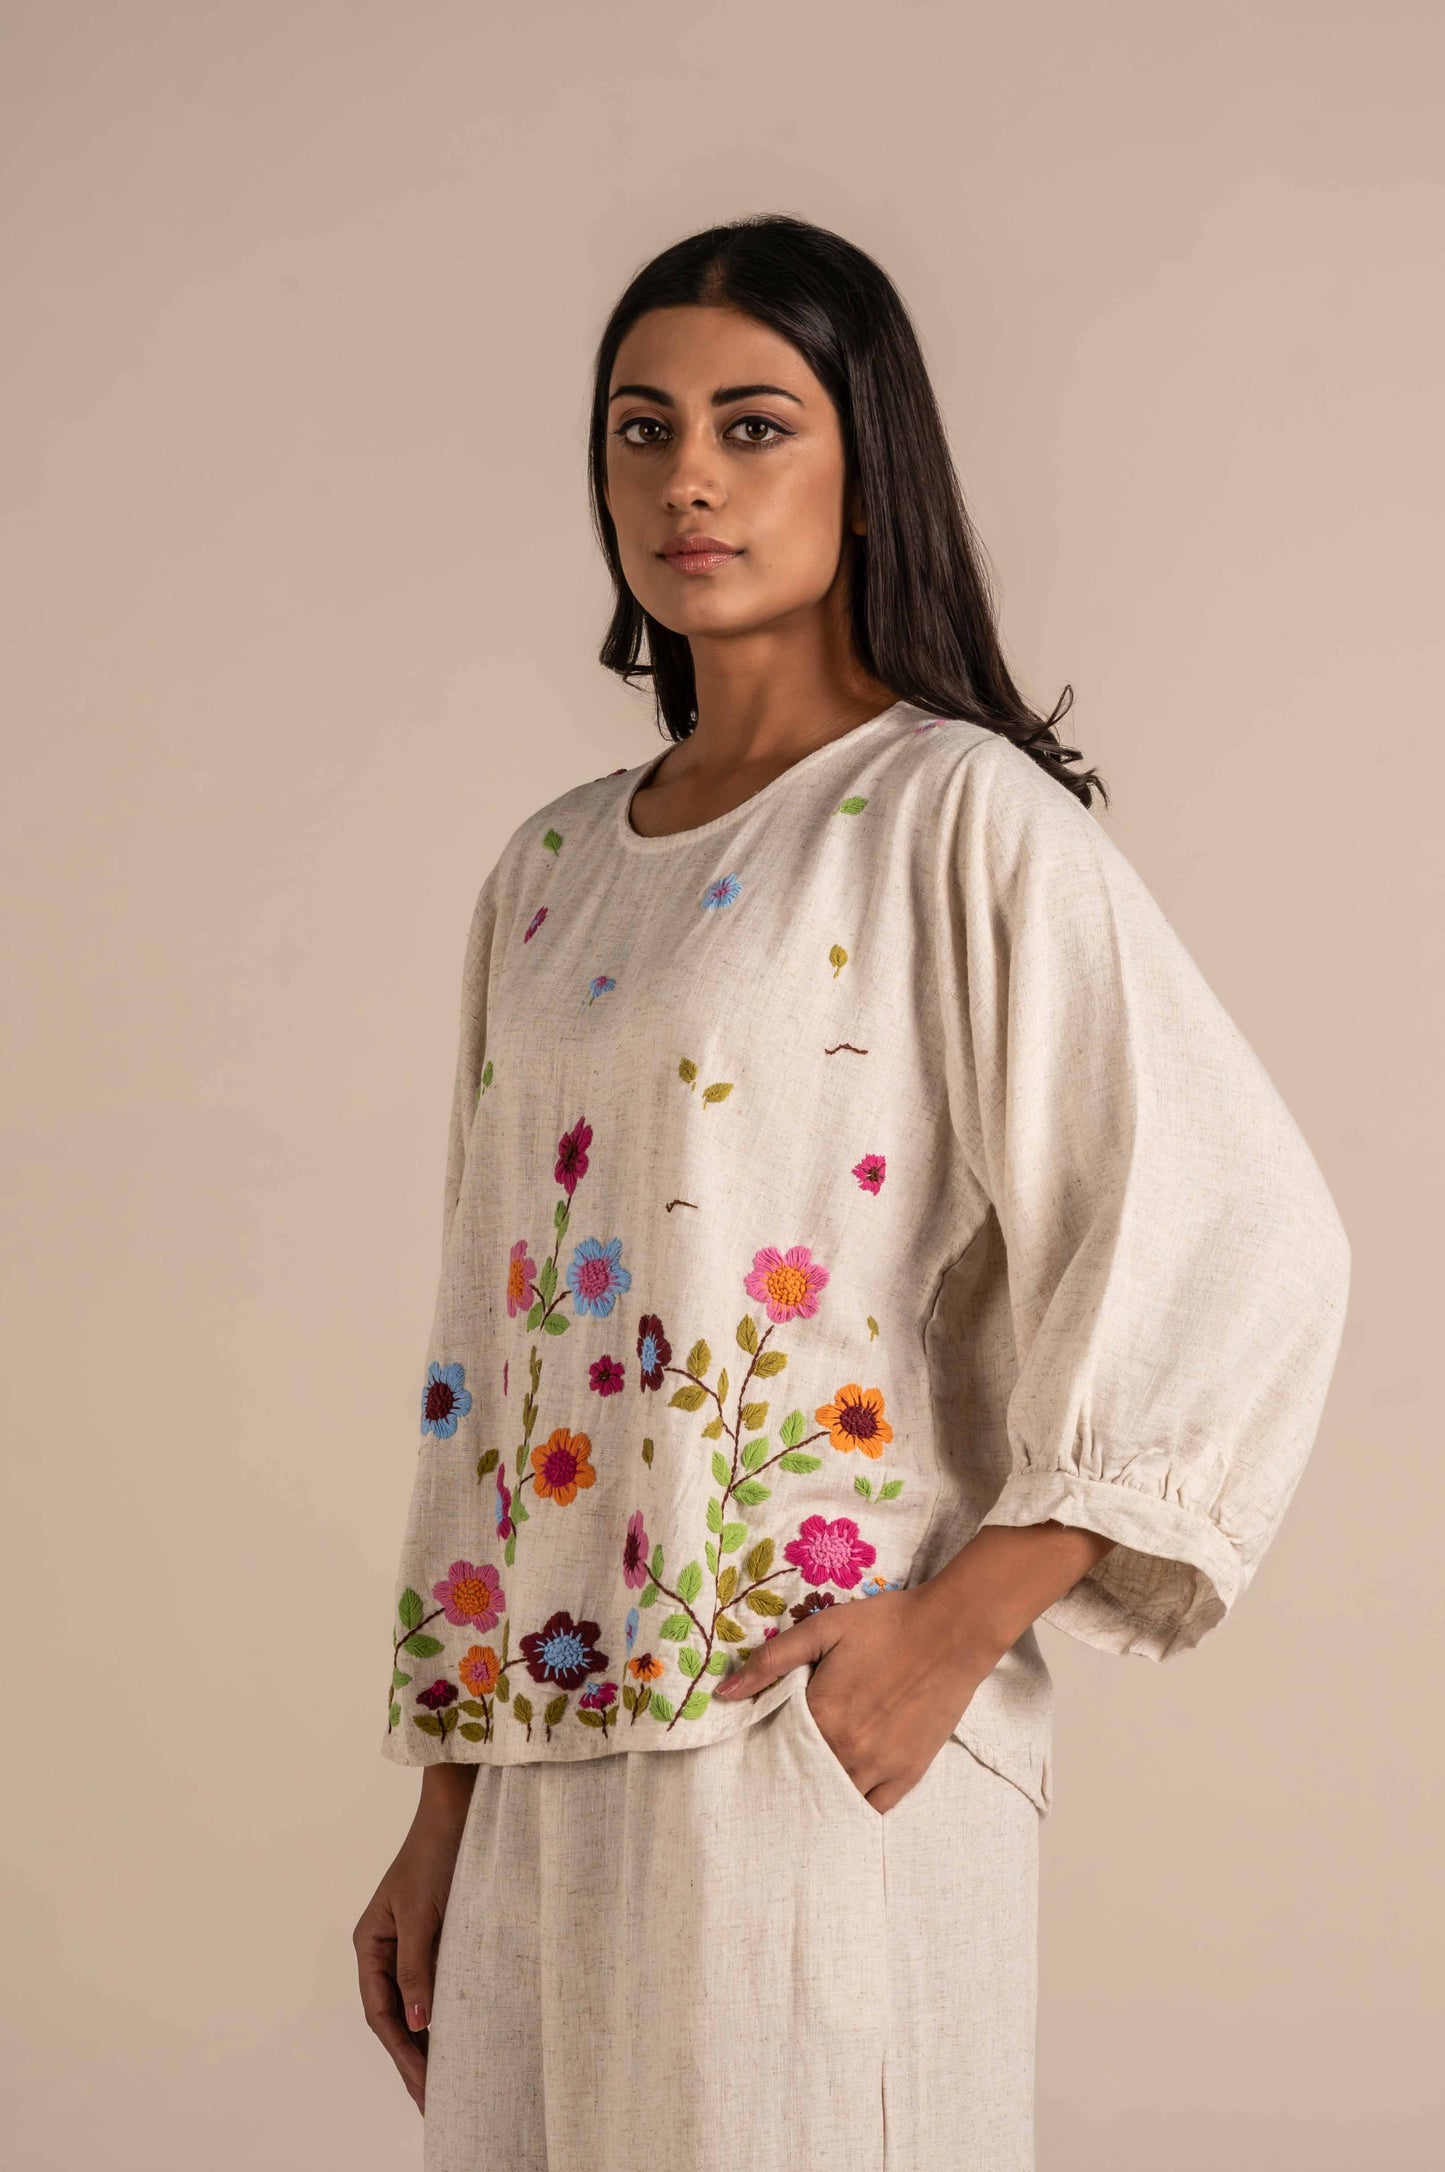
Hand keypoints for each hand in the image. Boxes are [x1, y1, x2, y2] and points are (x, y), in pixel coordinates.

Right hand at [353, 1767, 476, 2114]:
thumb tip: (417, 2024)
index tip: (424, 2087)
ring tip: (445, 2084)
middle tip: (433, 2103)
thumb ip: (418, 1968)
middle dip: (412, 2060)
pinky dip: (443, 2014)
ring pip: (415, 2006)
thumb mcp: (423, 1913)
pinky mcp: (438, 1936)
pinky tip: (457, 2037)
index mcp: (371, 1944)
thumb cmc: (436, 1853)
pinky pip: (435, 1986)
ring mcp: (411, 1944)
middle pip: (395, 2017)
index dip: (402, 2053)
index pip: (381, 2013)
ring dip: (428, 2043)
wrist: (459, 1809)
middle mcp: (386, 1949)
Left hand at [713, 1580, 1003, 1814]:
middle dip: (790, 1779)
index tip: (755, 1752)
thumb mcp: (823, 1629)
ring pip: (837, 1799)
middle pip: (805, 1780)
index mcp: (822, 1716)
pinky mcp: (910, 1773)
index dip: (766, 1750)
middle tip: (777, 1779)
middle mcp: (848, 1751)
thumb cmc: (885, 1624)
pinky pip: (874, 1808)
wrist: (952, 1631)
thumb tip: (724, 1693)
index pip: (778, 1750)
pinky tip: (842, 1802)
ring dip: (819, 1797)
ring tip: (805, 1793)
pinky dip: (855, 1808)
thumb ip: (772, 1661)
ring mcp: (882, 1767)